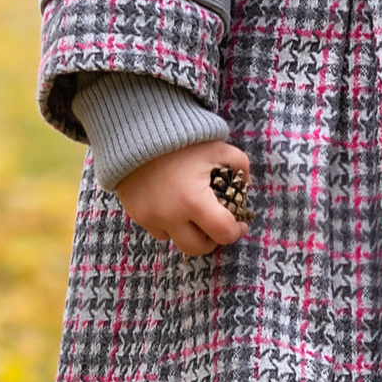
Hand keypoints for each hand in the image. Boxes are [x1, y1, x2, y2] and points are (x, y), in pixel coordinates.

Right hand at [114, 140, 248, 256]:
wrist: (140, 132)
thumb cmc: (184, 141)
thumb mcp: (219, 148)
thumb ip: (240, 166)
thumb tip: (245, 185)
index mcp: (194, 201)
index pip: (222, 233)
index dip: (236, 230)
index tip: (240, 223)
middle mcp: (170, 215)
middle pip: (197, 248)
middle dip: (212, 239)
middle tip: (217, 226)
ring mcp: (150, 217)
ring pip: (175, 239)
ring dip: (188, 232)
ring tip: (195, 214)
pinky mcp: (136, 214)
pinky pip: (157, 229)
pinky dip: (169, 224)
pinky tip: (175, 206)